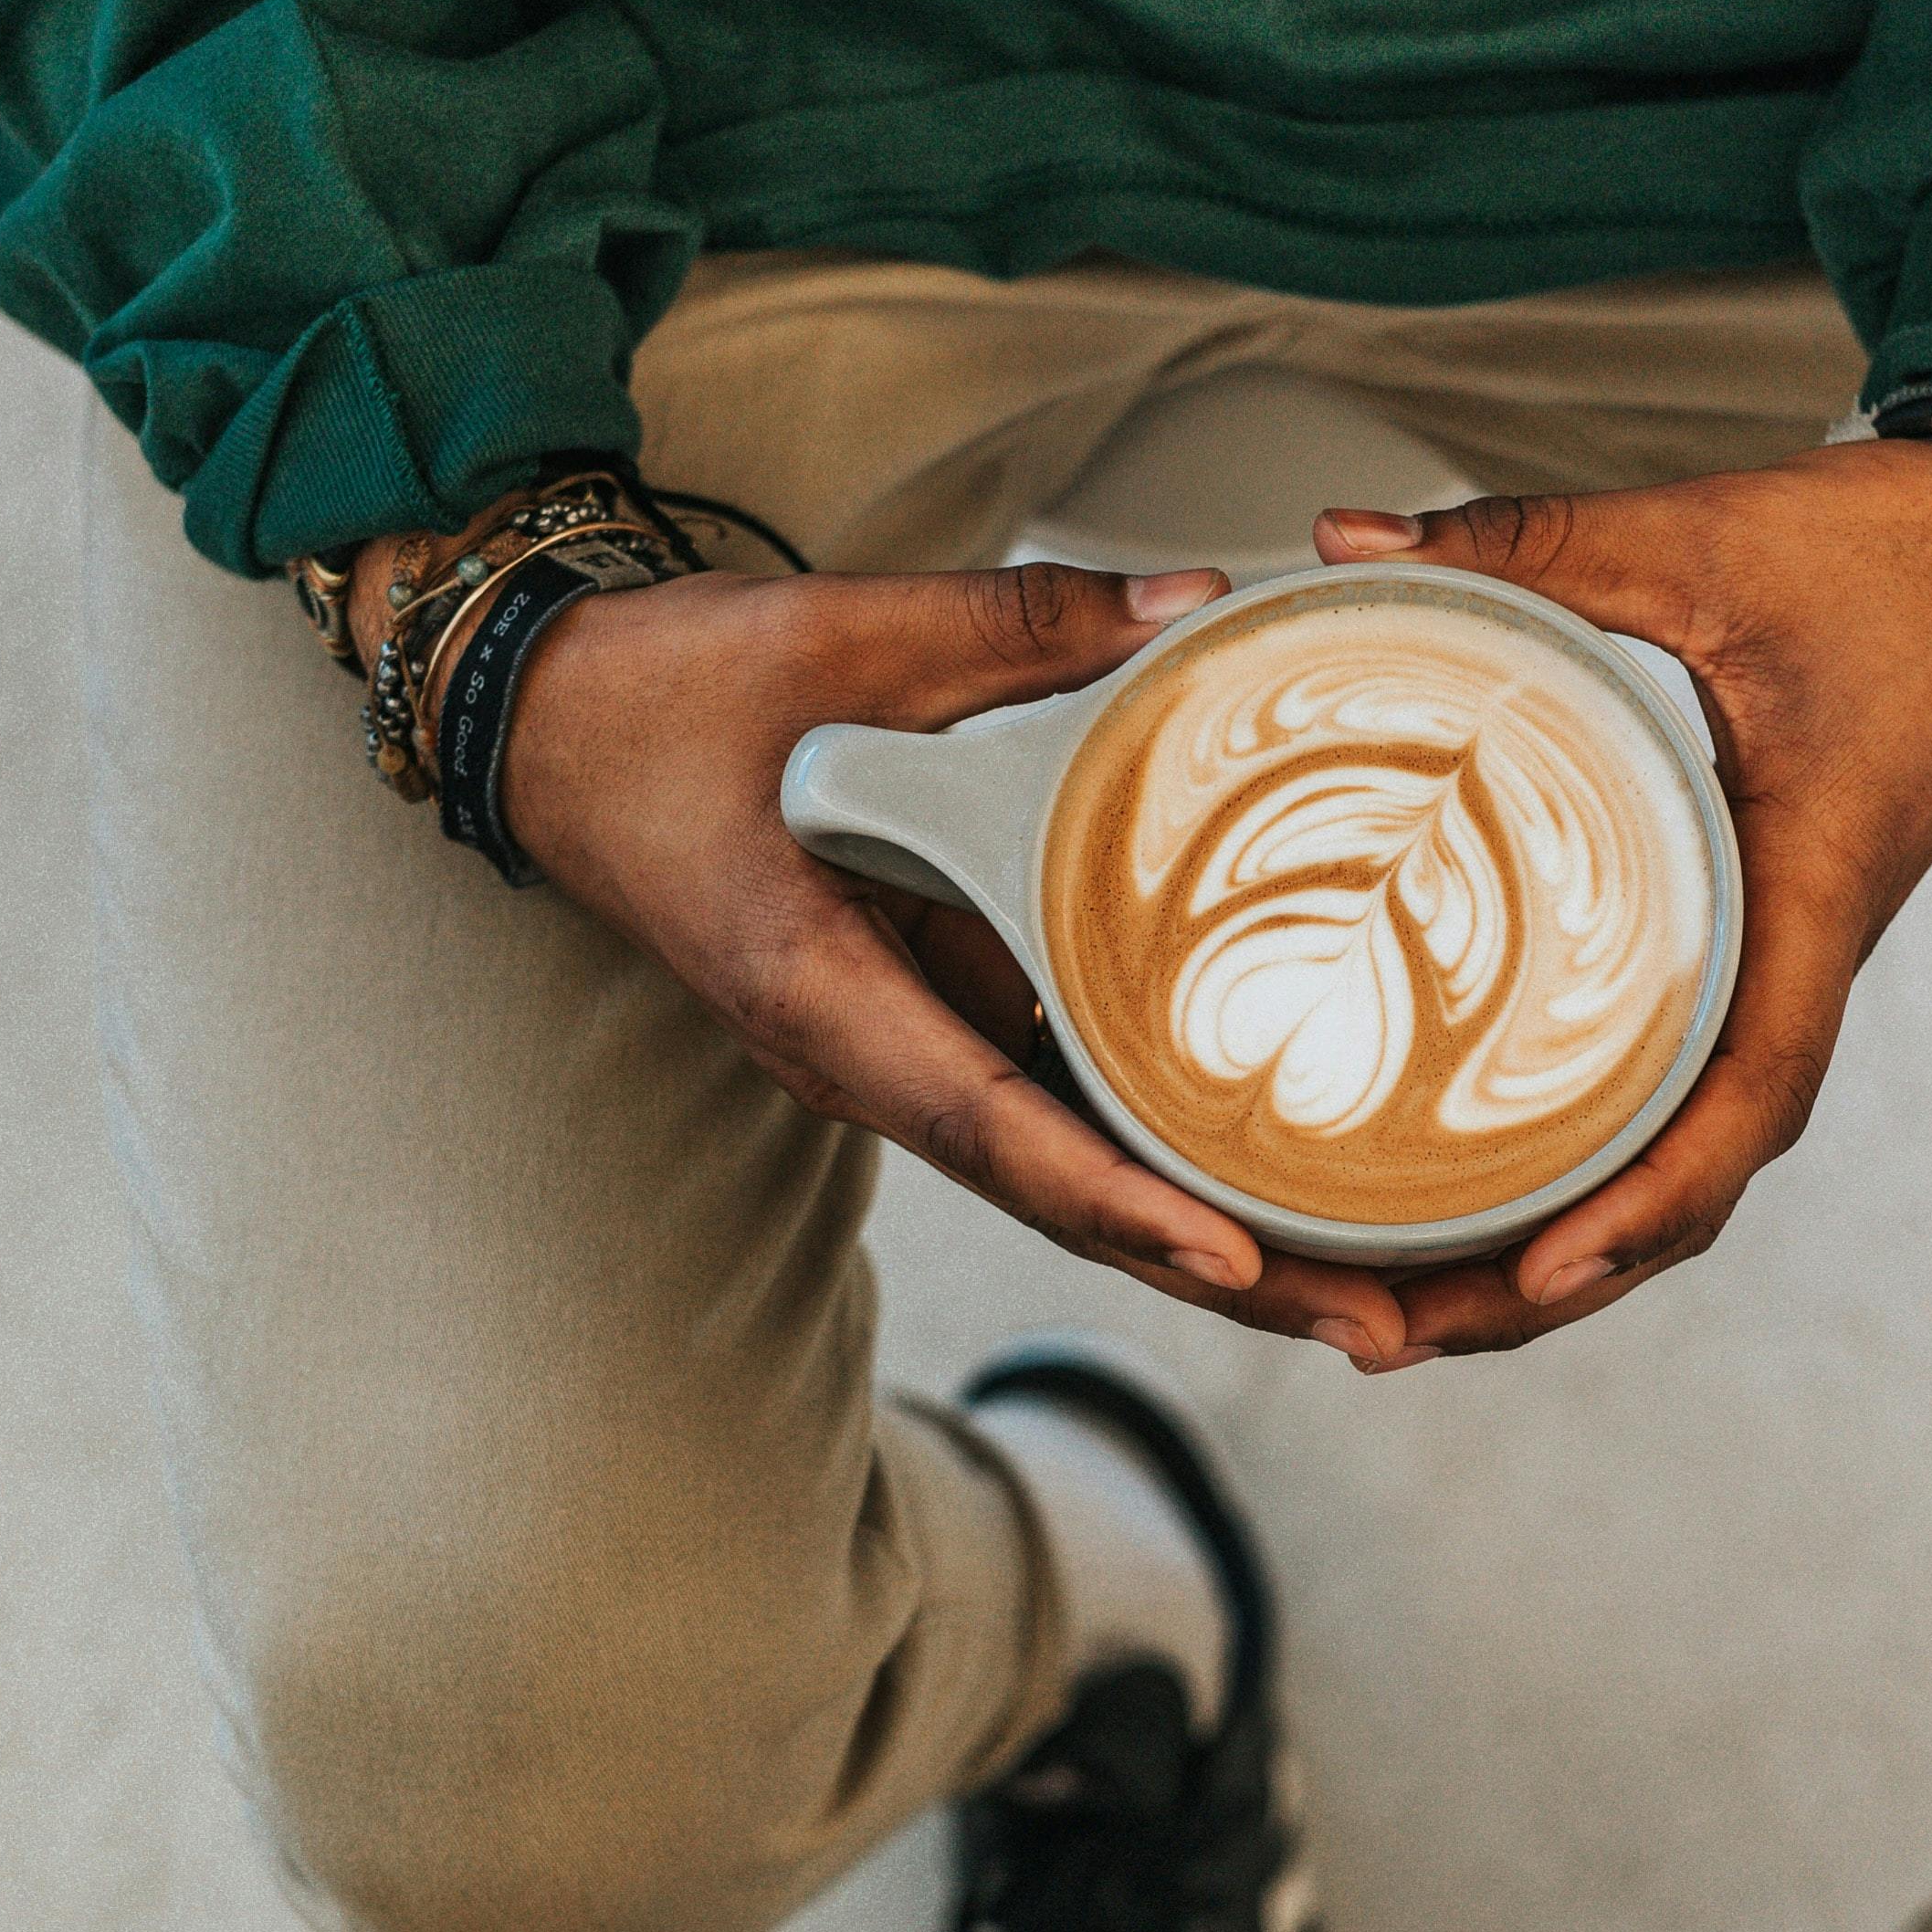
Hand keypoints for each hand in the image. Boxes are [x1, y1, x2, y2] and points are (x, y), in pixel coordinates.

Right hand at [461, 552, 1427, 1360]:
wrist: (551, 732)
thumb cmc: (665, 697)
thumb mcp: (834, 637)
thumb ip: (1016, 626)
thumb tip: (1195, 602)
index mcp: (825, 995)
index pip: (987, 1126)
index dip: (1113, 1198)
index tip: (1231, 1257)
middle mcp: (868, 1059)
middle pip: (1062, 1200)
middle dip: (1217, 1276)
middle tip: (1380, 1329)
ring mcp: (902, 1054)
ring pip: (1071, 1178)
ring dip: (1209, 1245)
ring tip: (1369, 1295)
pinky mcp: (932, 1024)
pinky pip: (1061, 1112)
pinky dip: (1164, 1163)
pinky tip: (1287, 1184)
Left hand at [1313, 440, 1931, 1359]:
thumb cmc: (1887, 552)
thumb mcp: (1697, 537)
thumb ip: (1522, 539)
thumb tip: (1334, 543)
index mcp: (1812, 892)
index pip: (1752, 1091)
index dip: (1649, 1201)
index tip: (1541, 1271)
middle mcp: (1798, 966)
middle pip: (1691, 1190)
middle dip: (1545, 1287)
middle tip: (1381, 1336)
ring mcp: (1772, 974)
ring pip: (1675, 1168)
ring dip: (1549, 1262)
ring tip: (1392, 1316)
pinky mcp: (1743, 957)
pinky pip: (1664, 1103)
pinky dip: (1575, 1181)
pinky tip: (1456, 1208)